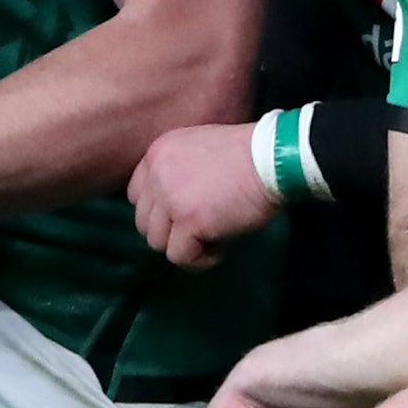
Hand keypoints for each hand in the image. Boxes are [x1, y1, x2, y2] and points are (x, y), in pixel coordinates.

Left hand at [128, 120, 279, 267]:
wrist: (272, 158)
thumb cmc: (247, 153)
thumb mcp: (199, 148)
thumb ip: (178, 171)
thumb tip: (172, 209)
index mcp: (157, 153)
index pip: (136, 195)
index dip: (159, 212)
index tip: (184, 216)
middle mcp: (156, 174)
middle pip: (144, 221)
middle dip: (171, 231)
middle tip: (200, 230)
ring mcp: (169, 199)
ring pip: (157, 242)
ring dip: (184, 246)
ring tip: (213, 239)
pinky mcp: (188, 222)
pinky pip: (179, 256)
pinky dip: (200, 259)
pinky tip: (220, 248)